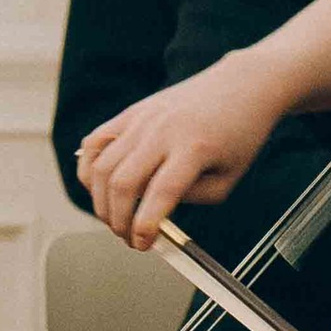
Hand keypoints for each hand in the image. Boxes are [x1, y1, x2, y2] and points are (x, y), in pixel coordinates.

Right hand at [77, 52, 284, 245]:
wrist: (242, 86)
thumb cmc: (240, 135)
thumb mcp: (229, 178)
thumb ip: (192, 198)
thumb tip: (152, 211)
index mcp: (194, 147)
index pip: (161, 193)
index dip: (145, 226)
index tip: (143, 244)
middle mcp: (163, 130)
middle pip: (123, 183)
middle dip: (118, 220)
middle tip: (128, 237)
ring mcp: (142, 118)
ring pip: (101, 166)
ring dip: (101, 202)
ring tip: (115, 218)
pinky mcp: (131, 112)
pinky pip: (94, 143)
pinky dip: (89, 170)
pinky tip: (100, 188)